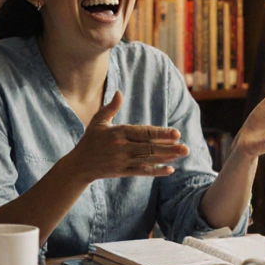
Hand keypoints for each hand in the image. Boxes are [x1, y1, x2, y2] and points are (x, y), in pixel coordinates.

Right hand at [64, 90, 189, 182]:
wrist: (79, 165)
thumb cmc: (90, 140)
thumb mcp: (98, 121)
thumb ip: (110, 108)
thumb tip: (119, 92)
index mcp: (117, 133)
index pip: (143, 133)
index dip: (160, 133)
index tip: (176, 134)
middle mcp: (121, 148)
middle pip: (149, 147)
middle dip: (169, 148)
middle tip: (185, 148)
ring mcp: (122, 161)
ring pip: (148, 159)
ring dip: (167, 158)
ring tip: (182, 155)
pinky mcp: (122, 172)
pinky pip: (142, 172)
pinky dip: (156, 171)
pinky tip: (170, 170)